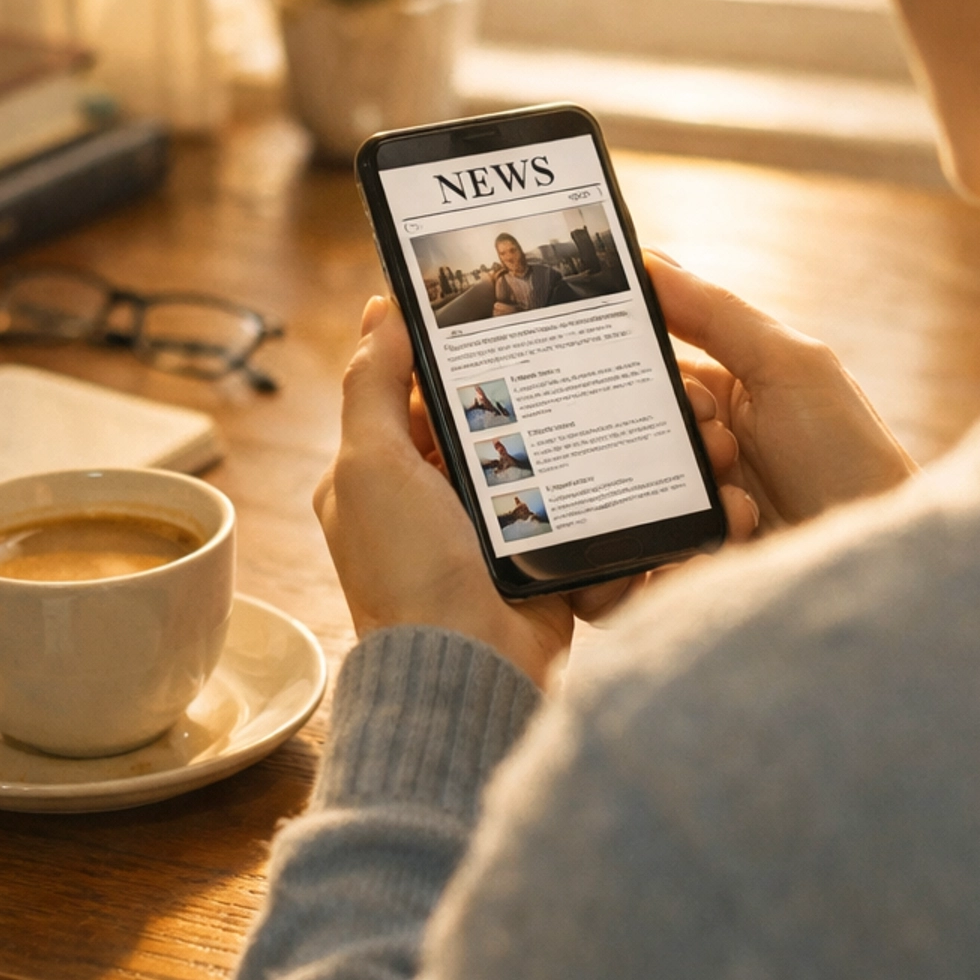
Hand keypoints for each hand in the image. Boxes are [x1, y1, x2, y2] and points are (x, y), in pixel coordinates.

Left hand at [316, 299, 581, 686]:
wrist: (473, 669)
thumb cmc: (408, 574)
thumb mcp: (370, 464)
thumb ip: (371, 384)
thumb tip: (379, 310)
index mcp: (376, 477)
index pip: (407, 393)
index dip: (442, 354)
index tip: (485, 310)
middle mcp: (426, 503)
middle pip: (477, 421)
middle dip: (513, 392)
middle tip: (555, 346)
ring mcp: (482, 531)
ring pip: (527, 457)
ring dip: (557, 435)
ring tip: (592, 393)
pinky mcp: (534, 557)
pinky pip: (567, 504)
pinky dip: (585, 488)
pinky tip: (610, 452)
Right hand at [647, 254, 914, 529]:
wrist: (873, 562)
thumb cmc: (849, 457)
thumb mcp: (791, 365)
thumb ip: (718, 311)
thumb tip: (650, 261)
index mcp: (728, 385)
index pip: (653, 358)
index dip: (640, 362)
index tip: (630, 365)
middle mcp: (705, 439)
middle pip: (631, 425)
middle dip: (670, 437)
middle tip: (723, 447)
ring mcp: (695, 498)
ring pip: (632, 489)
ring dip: (680, 494)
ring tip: (740, 504)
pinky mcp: (684, 553)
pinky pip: (641, 548)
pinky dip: (674, 546)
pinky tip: (732, 541)